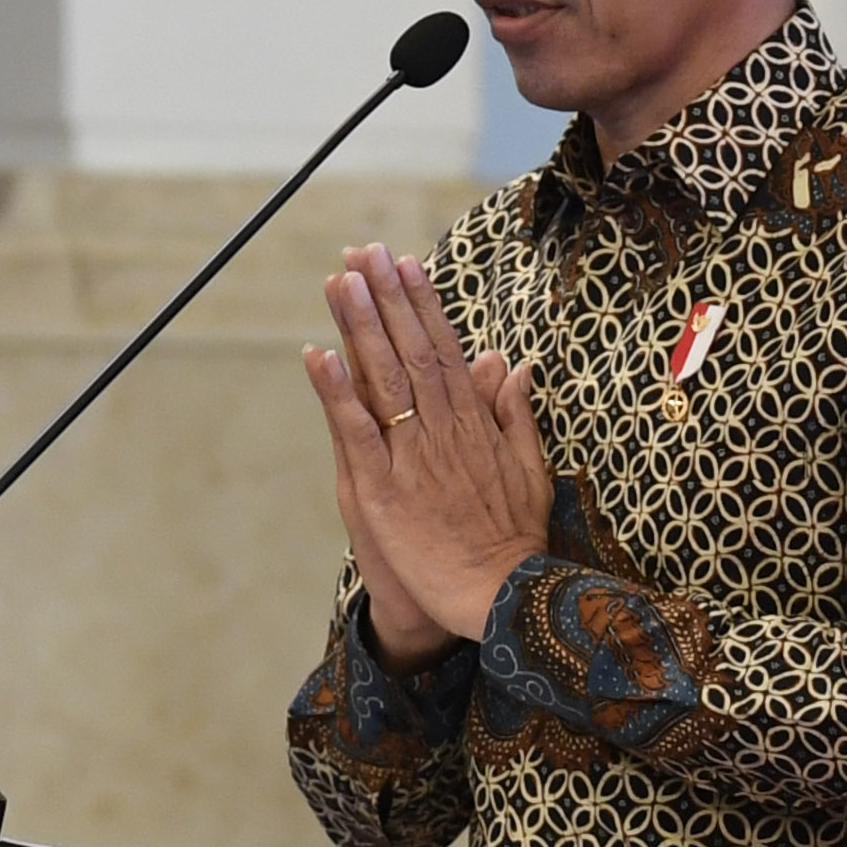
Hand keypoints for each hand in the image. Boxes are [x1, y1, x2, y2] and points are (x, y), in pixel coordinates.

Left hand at [304, 247, 553, 666]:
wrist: (502, 597)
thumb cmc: (514, 540)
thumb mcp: (529, 470)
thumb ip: (514, 414)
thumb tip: (512, 363)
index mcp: (474, 425)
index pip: (444, 351)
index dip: (423, 305)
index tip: (407, 264)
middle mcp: (442, 431)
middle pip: (410, 352)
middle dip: (387, 298)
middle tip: (365, 250)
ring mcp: (411, 457)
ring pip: (382, 380)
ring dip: (360, 327)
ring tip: (342, 281)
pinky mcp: (383, 488)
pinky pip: (357, 431)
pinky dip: (337, 392)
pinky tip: (318, 355)